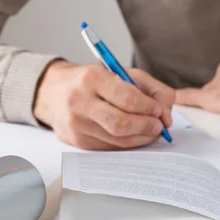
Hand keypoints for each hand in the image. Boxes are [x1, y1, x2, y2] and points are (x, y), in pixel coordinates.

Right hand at [33, 60, 174, 149]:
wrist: (53, 93)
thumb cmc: (91, 81)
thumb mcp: (121, 73)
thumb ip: (150, 88)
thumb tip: (166, 114)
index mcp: (92, 78)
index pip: (127, 98)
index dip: (149, 108)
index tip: (159, 111)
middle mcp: (80, 101)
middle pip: (121, 123)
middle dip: (146, 127)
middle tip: (159, 126)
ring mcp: (76, 124)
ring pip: (117, 139)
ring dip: (140, 138)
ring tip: (150, 131)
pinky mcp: (76, 140)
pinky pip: (109, 147)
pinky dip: (126, 143)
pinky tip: (133, 136)